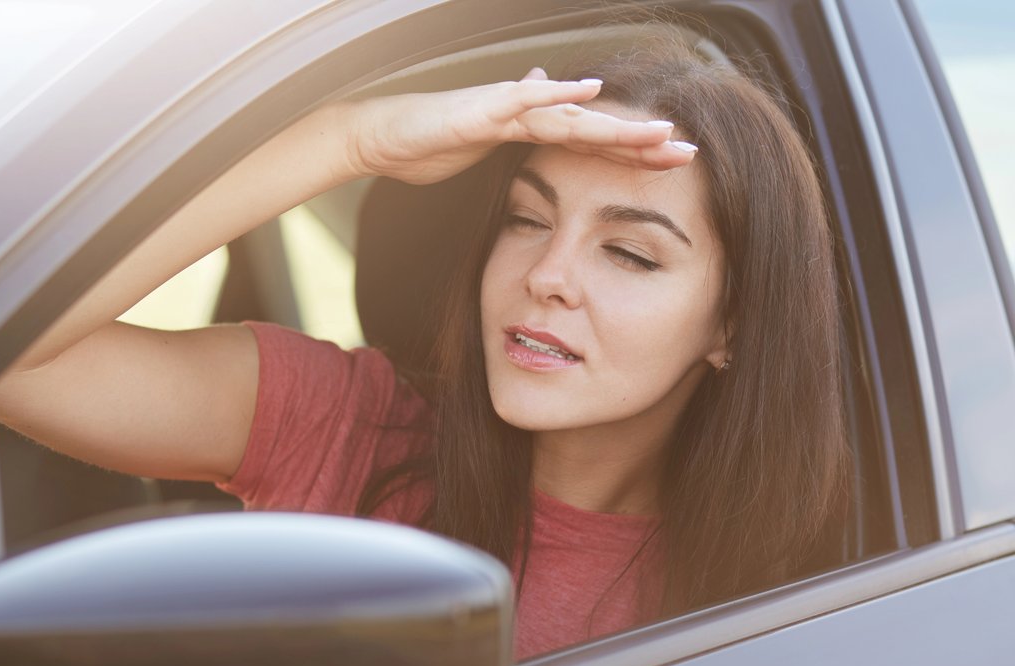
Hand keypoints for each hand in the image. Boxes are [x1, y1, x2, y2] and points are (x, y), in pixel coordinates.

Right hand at [341, 68, 695, 184]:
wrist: (384, 136)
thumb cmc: (429, 145)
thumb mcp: (483, 148)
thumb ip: (516, 135)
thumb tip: (540, 104)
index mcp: (533, 132)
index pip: (593, 144)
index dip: (632, 155)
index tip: (672, 168)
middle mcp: (530, 114)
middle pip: (596, 128)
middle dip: (641, 143)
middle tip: (689, 153)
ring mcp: (509, 108)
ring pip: (573, 114)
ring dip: (616, 123)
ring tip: (658, 131)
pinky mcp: (483, 108)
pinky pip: (524, 99)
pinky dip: (556, 93)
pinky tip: (588, 90)